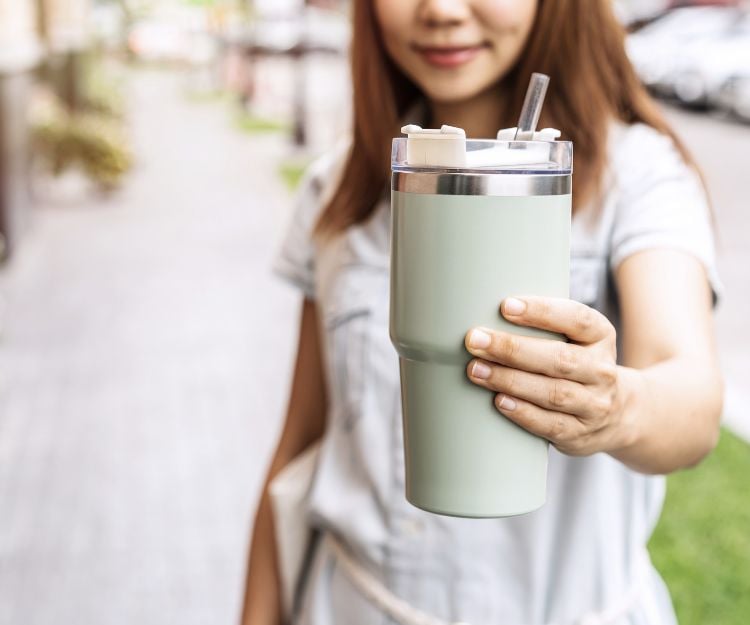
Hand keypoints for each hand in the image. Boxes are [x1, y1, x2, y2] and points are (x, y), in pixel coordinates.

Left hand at [464, 296, 634, 455]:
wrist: (615, 414)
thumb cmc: (576, 365)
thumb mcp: (575, 339)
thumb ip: (542, 326)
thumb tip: (484, 309)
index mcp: (600, 337)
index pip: (577, 319)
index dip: (542, 311)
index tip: (505, 306)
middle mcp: (601, 371)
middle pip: (558, 359)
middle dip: (512, 349)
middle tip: (475, 340)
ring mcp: (594, 405)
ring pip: (552, 393)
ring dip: (509, 380)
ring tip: (476, 370)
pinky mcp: (579, 434)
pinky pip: (550, 424)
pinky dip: (522, 412)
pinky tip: (499, 401)